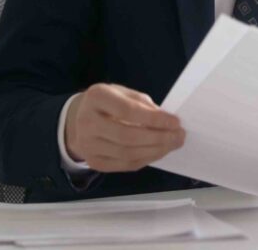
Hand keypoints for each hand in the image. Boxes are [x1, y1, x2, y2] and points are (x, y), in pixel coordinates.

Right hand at [65, 83, 184, 172]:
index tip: (175, 122)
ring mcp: (87, 145)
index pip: (128, 111)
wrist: (78, 119)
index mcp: (96, 97)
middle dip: (158, 138)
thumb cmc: (108, 103)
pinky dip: (145, 159)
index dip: (154, 119)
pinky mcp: (93, 161)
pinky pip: (124, 165)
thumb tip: (166, 122)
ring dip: (155, 151)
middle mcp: (87, 122)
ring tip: (173, 144)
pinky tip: (158, 152)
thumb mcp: (123, 93)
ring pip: (127, 154)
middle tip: (179, 136)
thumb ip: (143, 104)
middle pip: (127, 136)